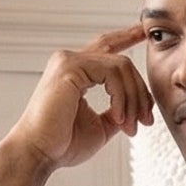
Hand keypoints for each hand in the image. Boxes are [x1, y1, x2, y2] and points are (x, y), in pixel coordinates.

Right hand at [1, 26, 154, 175]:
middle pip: (122, 61)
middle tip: (145, 121)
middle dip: (140, 92)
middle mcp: (71, 60)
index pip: (106, 46)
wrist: (40, 153)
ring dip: (133, 100)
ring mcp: (68, 60)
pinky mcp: (69, 67)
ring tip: (129, 126)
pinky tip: (118, 118)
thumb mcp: (101, 125)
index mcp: (77, 71)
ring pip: (121, 66)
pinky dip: (121, 97)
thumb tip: (138, 107)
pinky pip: (111, 73)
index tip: (145, 32)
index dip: (127, 36)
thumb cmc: (63, 143)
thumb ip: (118, 110)